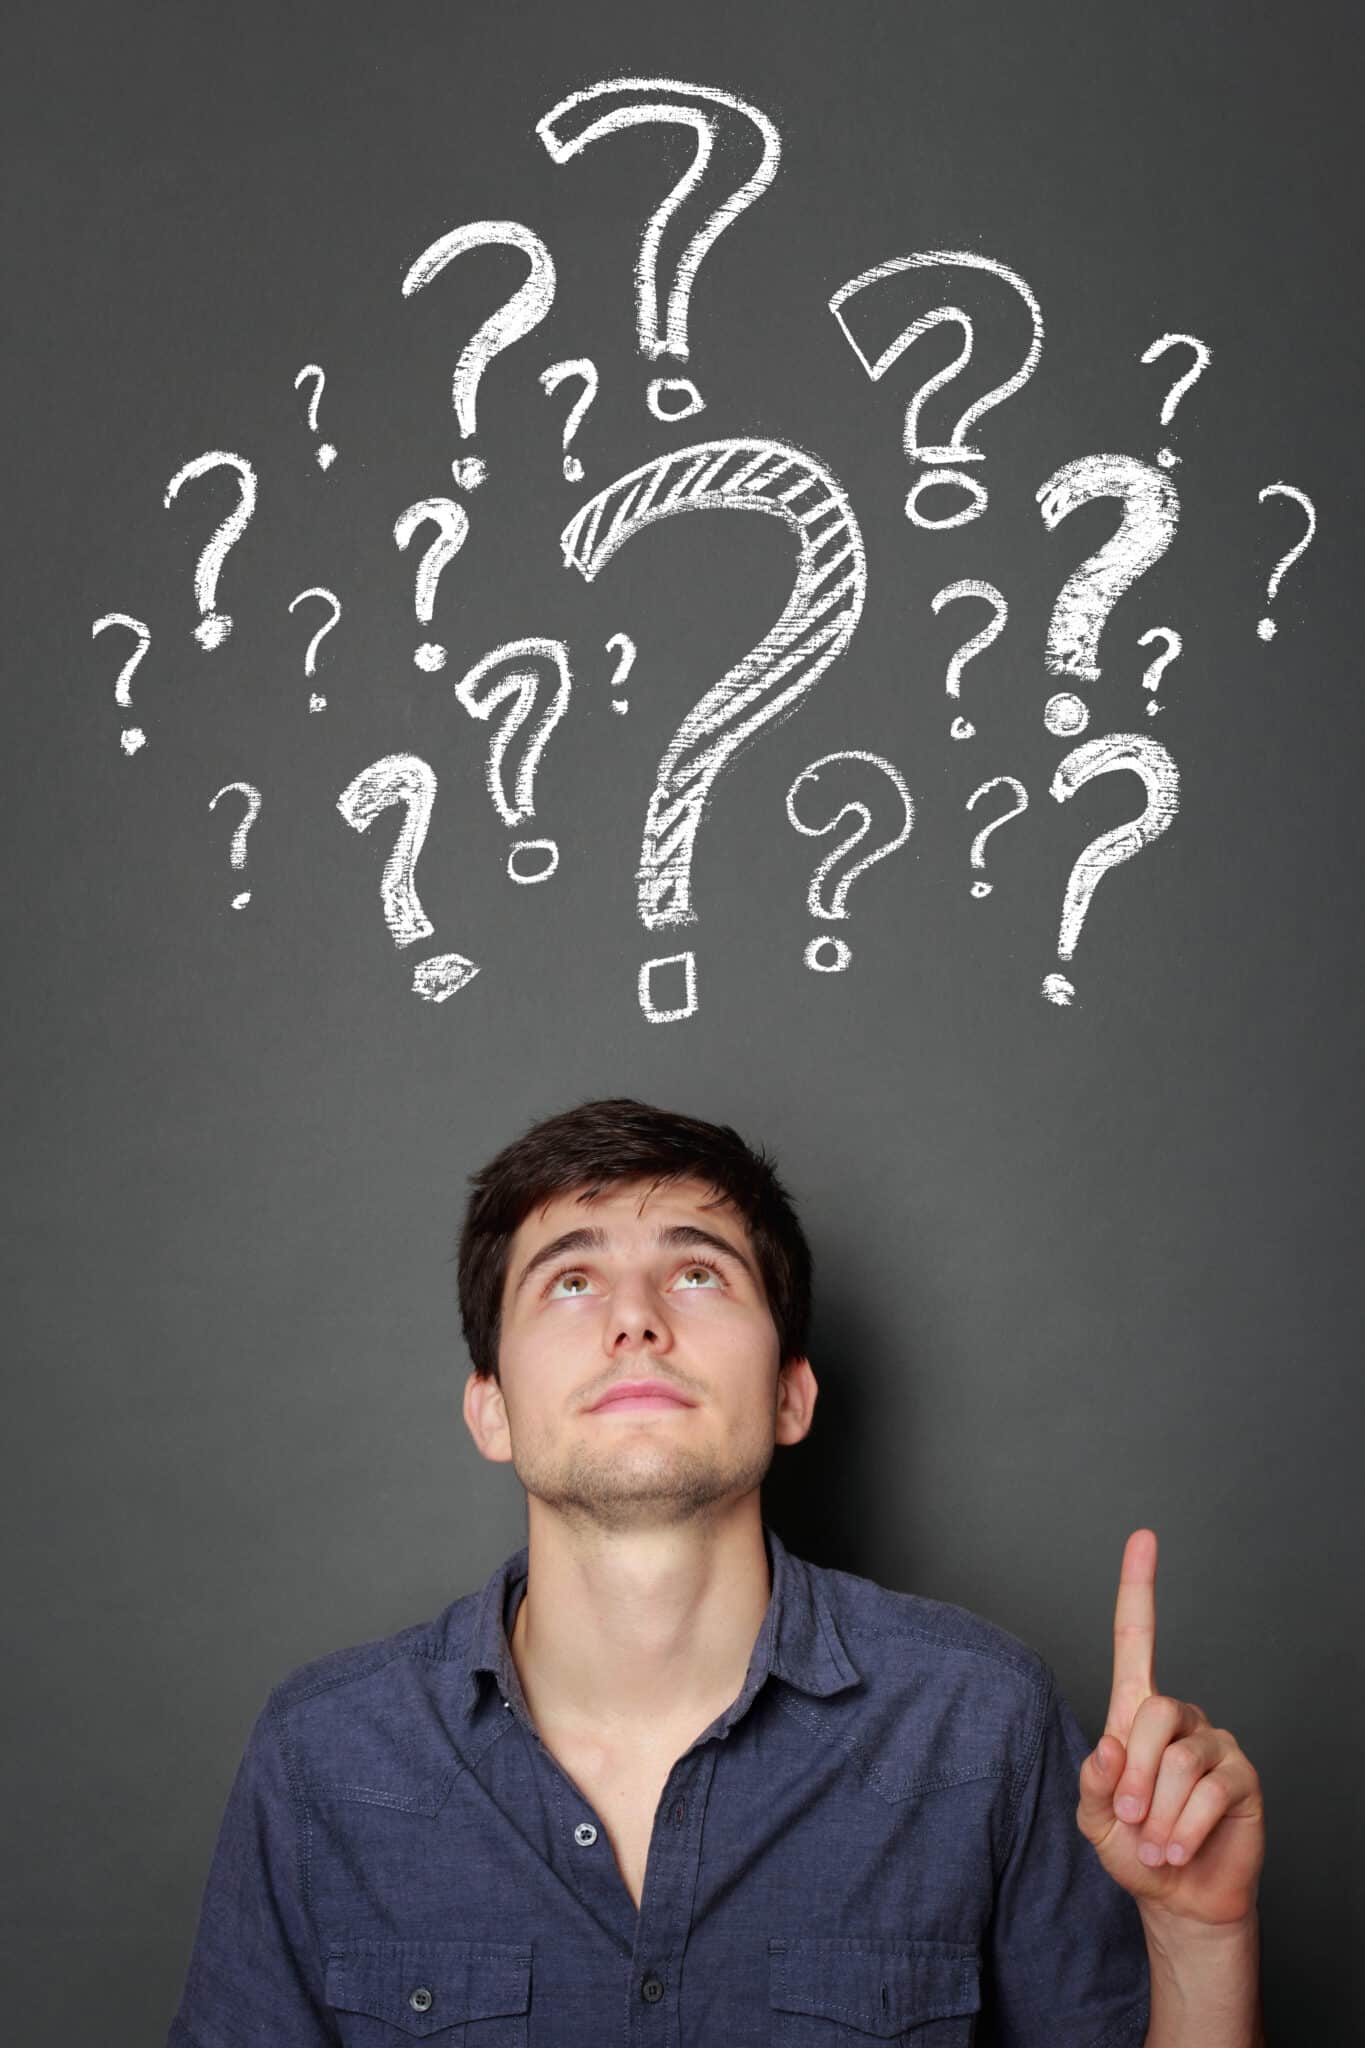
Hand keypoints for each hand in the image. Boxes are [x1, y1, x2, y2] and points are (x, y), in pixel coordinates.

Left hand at [1075, 1529, 1264, 1925]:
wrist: (1178, 1897)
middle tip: (1129, 1821)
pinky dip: (1183, 1829)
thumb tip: (1111, 1747)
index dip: (1139, 1587)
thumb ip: (1094, 1782)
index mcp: (1136, 1713)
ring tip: (1154, 1845)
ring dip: (1158, 1815)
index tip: (1144, 1537)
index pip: (1137, 1637)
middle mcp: (1179, 1717)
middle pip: (1154, 1714)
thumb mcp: (1094, 1818)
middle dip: (1135, 1776)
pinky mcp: (1244, 1776)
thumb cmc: (1132, 1848)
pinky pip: (1210, 1791)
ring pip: (1180, 1761)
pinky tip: (1176, 1850)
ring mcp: (1215, 1743)